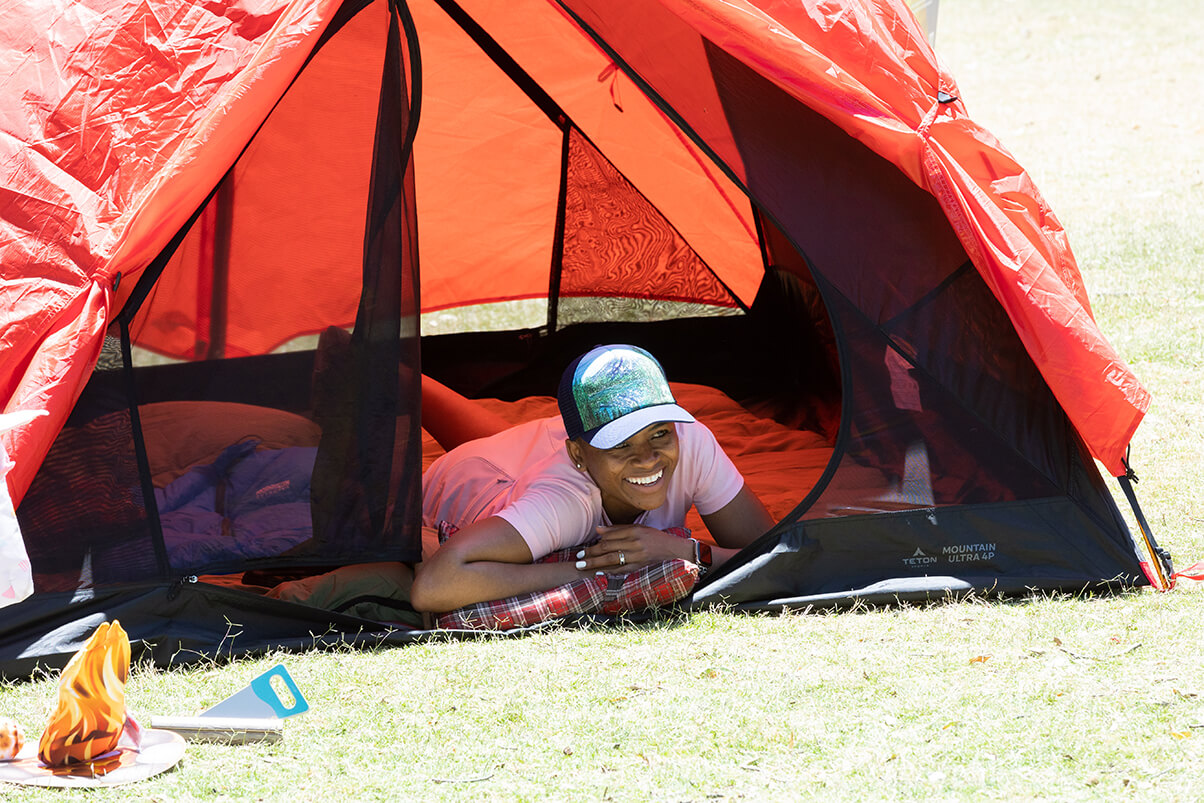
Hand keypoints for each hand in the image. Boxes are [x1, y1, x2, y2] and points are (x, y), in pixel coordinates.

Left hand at [574, 524, 691, 572]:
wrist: (673, 549)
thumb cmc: (654, 537)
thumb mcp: (638, 528)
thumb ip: (618, 529)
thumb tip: (598, 530)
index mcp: (634, 531)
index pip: (609, 537)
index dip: (595, 544)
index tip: (583, 549)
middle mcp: (635, 543)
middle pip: (608, 548)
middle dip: (591, 554)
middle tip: (578, 559)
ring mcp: (638, 556)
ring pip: (612, 559)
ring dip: (596, 563)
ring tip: (583, 566)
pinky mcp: (640, 566)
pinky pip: (622, 570)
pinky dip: (610, 572)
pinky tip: (599, 574)